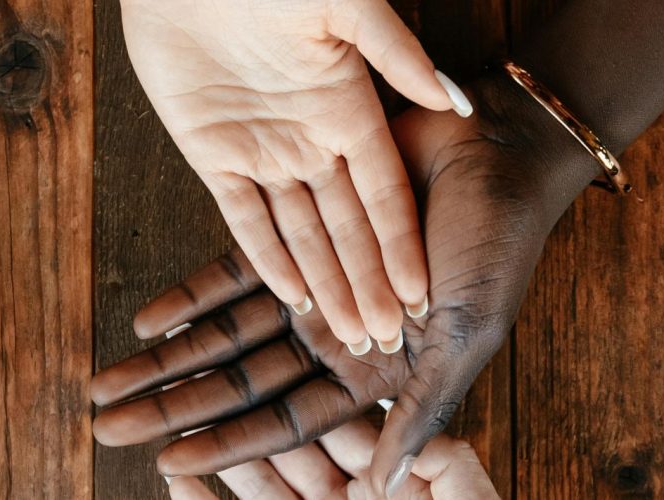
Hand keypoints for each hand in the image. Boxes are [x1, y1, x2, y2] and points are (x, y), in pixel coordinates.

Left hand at [91, 75, 595, 494]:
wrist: (496, 153)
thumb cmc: (496, 248)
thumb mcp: (465, 337)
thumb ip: (420, 409)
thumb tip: (377, 487)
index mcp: (378, 374)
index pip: (289, 422)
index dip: (229, 443)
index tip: (167, 461)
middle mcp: (337, 338)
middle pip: (242, 384)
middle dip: (175, 408)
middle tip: (109, 428)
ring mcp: (313, 288)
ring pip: (226, 335)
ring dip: (167, 360)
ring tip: (105, 383)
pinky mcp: (297, 236)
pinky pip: (233, 274)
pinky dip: (192, 298)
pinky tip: (147, 322)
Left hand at [120, 0, 471, 352]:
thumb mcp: (347, 2)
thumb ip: (395, 52)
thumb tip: (451, 100)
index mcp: (350, 110)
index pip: (385, 194)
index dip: (402, 245)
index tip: (422, 292)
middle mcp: (312, 140)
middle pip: (347, 227)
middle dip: (368, 283)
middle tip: (386, 338)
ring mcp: (264, 150)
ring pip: (301, 232)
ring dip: (325, 283)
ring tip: (349, 333)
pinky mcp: (213, 153)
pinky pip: (242, 218)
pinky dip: (266, 256)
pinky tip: (291, 297)